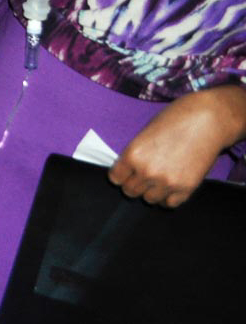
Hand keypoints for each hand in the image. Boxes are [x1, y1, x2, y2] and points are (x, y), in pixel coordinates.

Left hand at [110, 88, 245, 206]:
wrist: (208, 120)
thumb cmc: (175, 120)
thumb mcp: (145, 134)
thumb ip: (135, 155)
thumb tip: (129, 170)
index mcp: (133, 155)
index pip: (115, 178)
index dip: (121, 175)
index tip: (126, 173)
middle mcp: (147, 171)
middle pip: (130, 191)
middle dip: (135, 183)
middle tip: (144, 175)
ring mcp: (167, 182)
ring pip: (149, 199)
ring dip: (152, 191)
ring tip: (159, 179)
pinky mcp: (186, 188)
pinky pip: (169, 203)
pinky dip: (168, 197)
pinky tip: (171, 186)